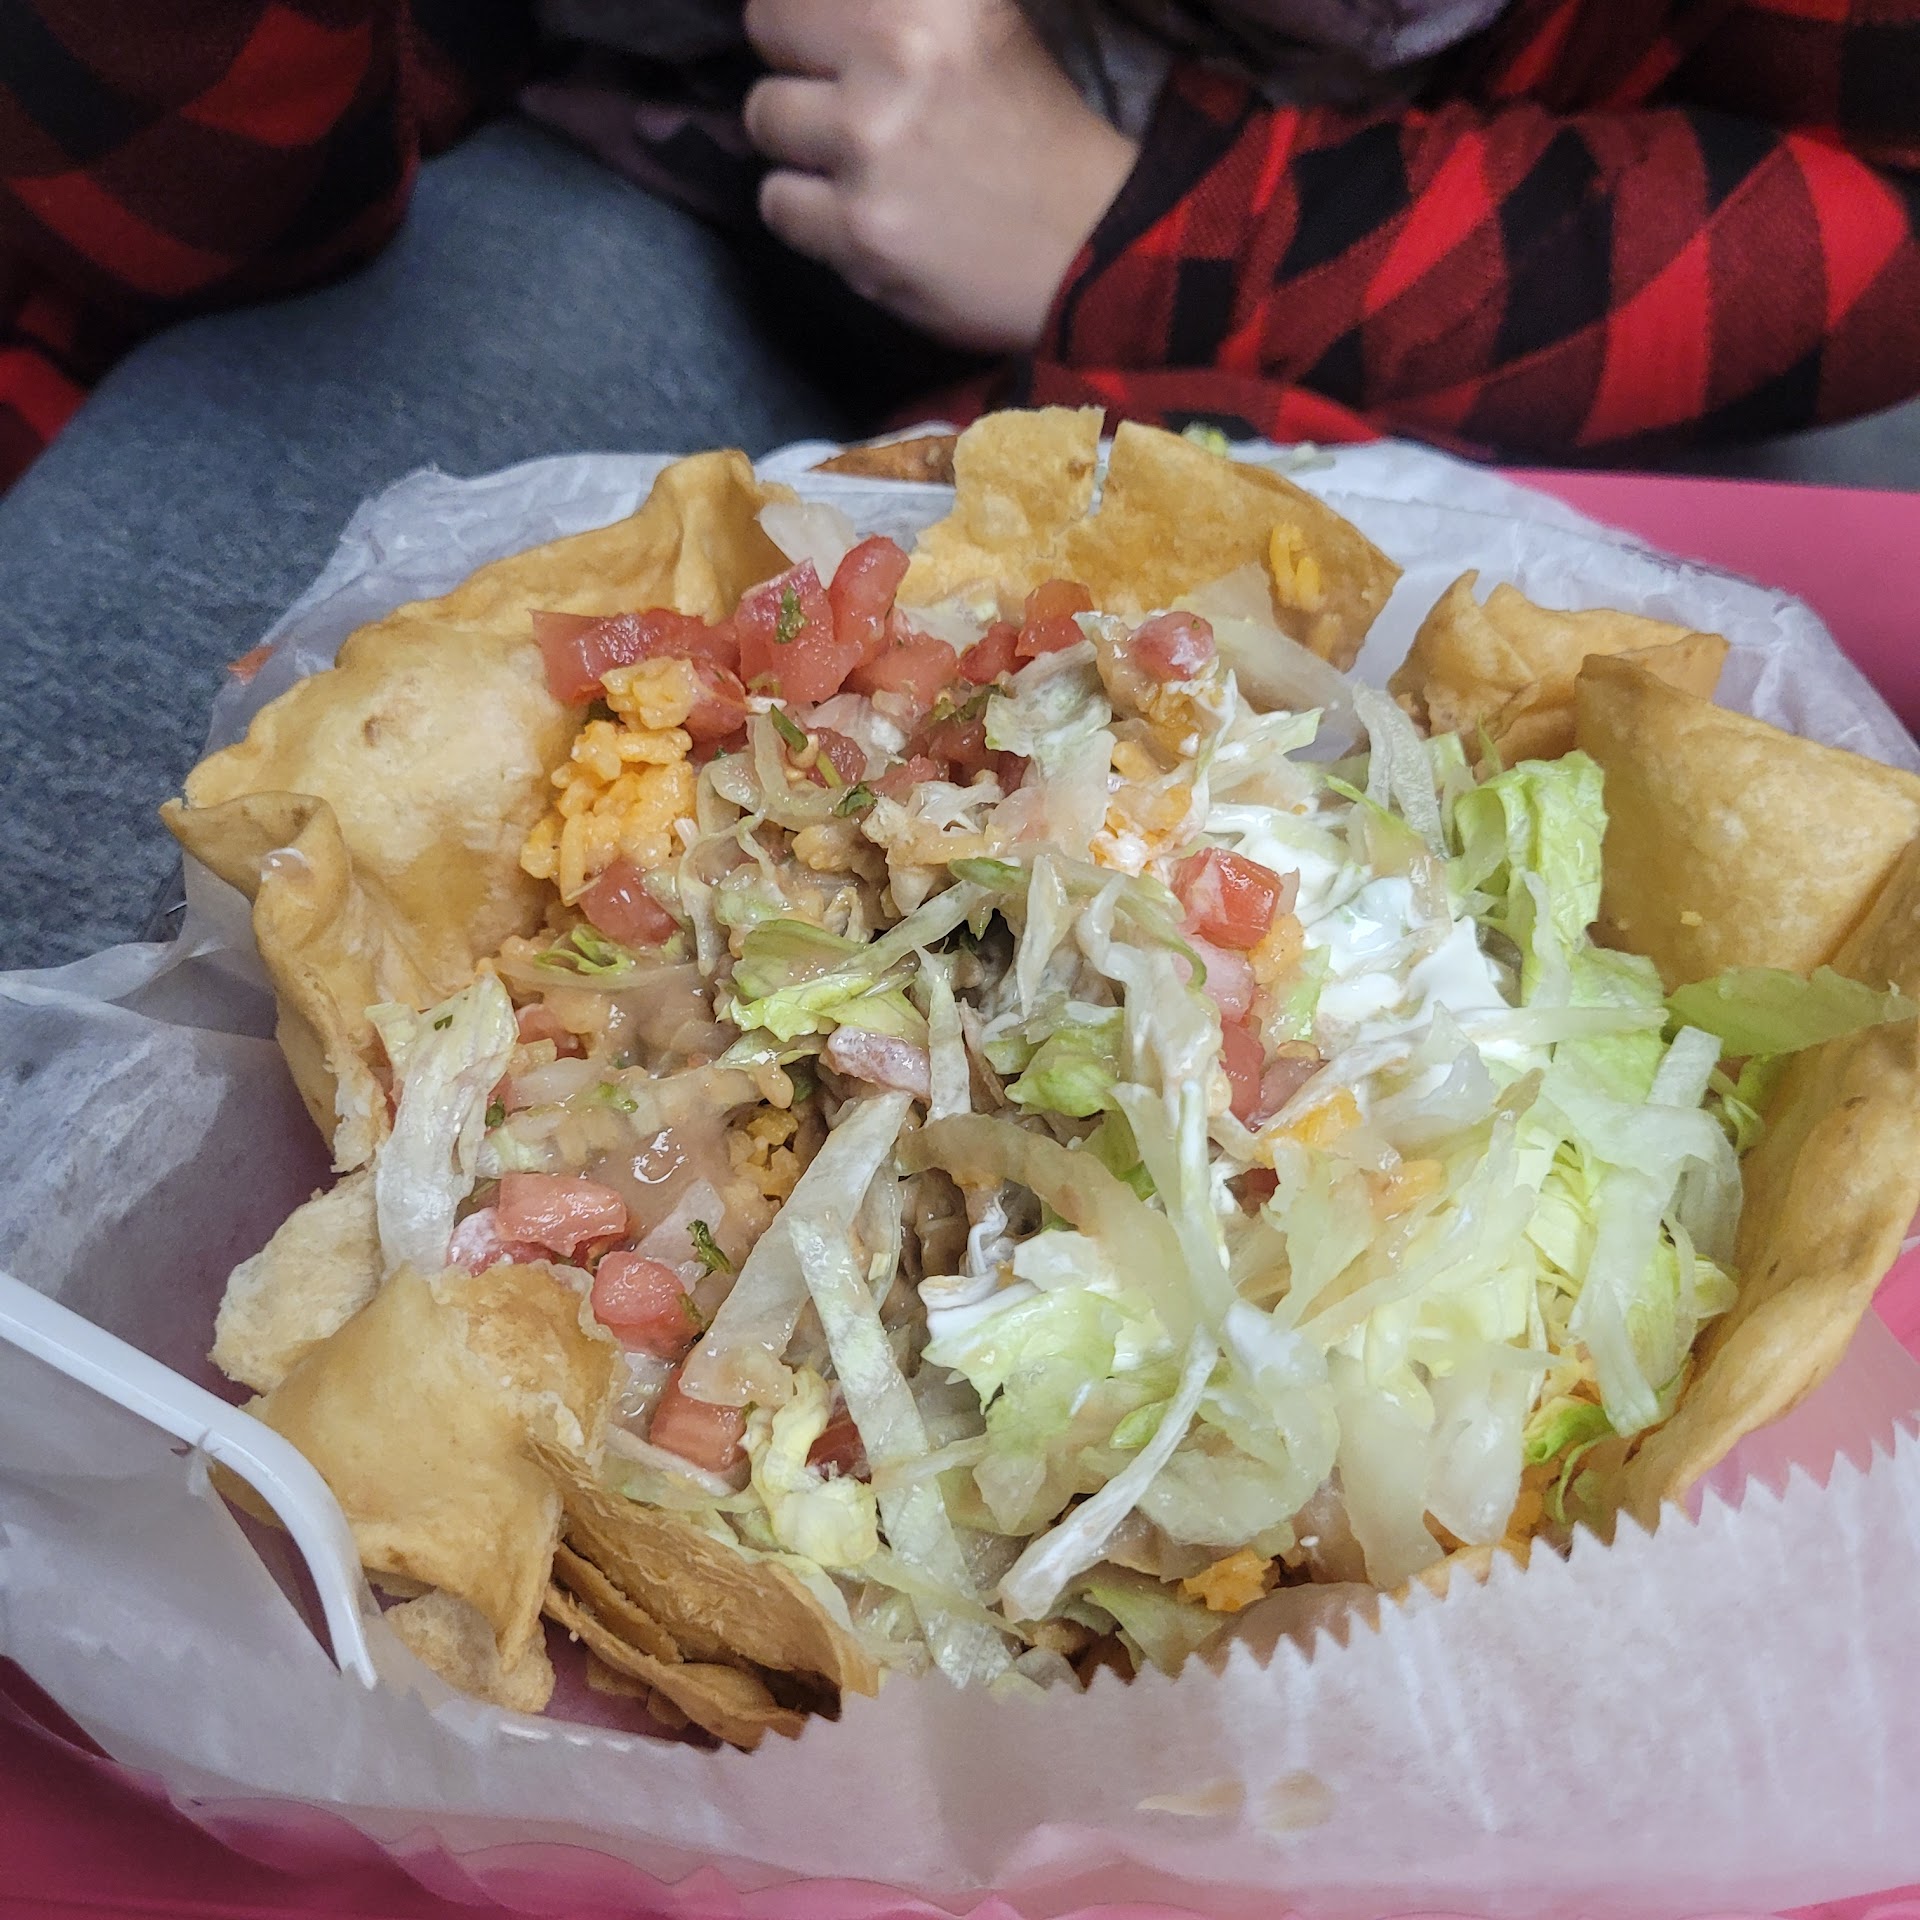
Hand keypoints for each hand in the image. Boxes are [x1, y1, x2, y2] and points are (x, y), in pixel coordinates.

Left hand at [742, 0, 1138, 352]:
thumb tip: (809, 11)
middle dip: (801, 64)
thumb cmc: (1033, 135)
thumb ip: (895, 10)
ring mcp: (871, 146)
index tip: (826, 40)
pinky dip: (811, 215)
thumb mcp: (980, 24)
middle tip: (850, 101)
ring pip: (766, 119)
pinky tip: (863, 216)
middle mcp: (898, 55)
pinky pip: (778, 204)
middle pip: (769, 28)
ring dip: (802, 144)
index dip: (807, 12)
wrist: (1090, 250)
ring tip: (861, 166)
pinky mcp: (859, 229)